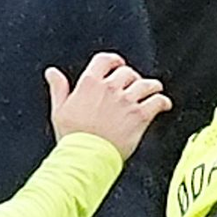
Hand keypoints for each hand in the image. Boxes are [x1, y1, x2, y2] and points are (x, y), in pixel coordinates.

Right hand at [46, 53, 170, 158]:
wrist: (87, 156)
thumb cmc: (73, 137)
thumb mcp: (59, 109)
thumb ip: (59, 88)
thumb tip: (52, 73)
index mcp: (90, 83)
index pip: (105, 60)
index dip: (114, 61)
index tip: (118, 65)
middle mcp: (110, 88)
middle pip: (128, 72)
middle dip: (132, 77)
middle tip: (133, 85)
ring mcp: (127, 101)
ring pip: (147, 84)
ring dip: (152, 86)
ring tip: (154, 90)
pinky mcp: (140, 116)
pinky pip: (158, 101)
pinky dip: (163, 102)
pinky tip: (164, 104)